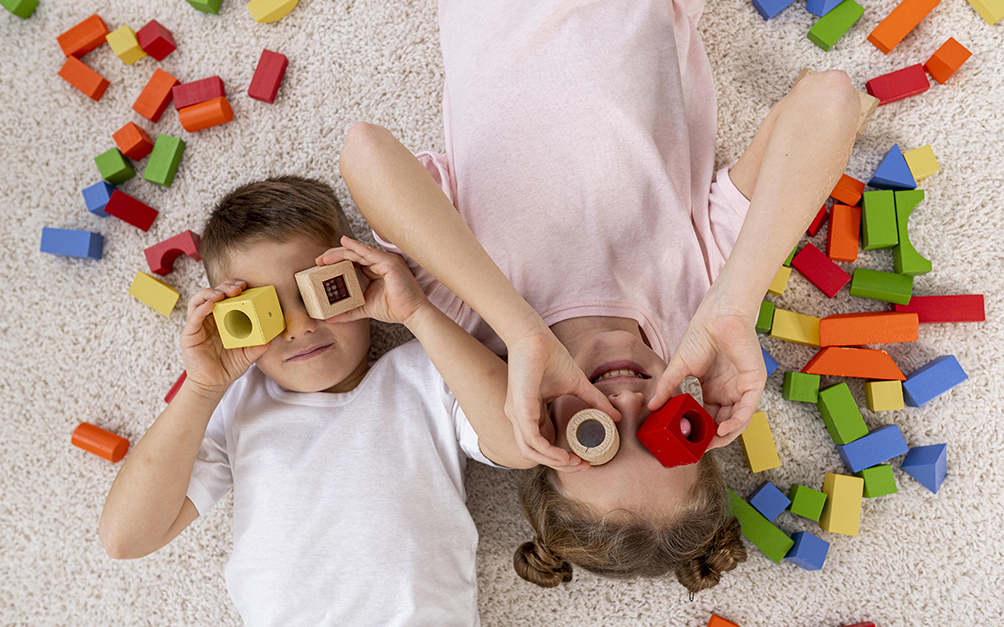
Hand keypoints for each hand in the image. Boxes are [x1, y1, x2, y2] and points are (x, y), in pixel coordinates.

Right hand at [182, 280, 272, 398]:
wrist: (213, 384)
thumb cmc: (229, 366)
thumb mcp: (248, 355)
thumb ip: (259, 346)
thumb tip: (272, 339)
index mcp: (223, 319)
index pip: (226, 296)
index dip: (234, 288)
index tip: (246, 286)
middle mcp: (210, 318)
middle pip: (213, 294)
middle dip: (225, 286)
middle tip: (238, 287)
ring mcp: (198, 325)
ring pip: (199, 300)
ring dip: (211, 293)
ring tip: (223, 294)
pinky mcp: (190, 334)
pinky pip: (193, 317)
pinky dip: (201, 308)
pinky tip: (211, 305)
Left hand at [315, 237, 429, 325]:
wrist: (412, 314)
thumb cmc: (394, 309)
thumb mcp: (364, 308)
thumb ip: (348, 311)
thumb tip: (329, 318)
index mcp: (377, 270)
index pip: (353, 261)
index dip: (337, 262)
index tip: (321, 266)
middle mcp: (381, 262)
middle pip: (353, 254)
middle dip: (334, 256)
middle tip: (318, 260)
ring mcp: (386, 261)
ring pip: (358, 252)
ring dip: (339, 253)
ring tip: (324, 258)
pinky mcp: (389, 262)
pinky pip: (368, 252)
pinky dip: (355, 247)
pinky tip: (344, 244)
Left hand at [505, 326, 622, 471]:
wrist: (534, 336)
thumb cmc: (550, 356)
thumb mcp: (577, 384)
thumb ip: (594, 401)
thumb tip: (617, 415)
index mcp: (529, 412)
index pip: (542, 443)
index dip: (562, 455)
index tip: (584, 458)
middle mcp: (519, 417)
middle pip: (535, 453)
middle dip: (560, 464)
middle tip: (583, 465)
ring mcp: (517, 415)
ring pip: (531, 452)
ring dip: (554, 462)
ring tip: (575, 463)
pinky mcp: (520, 410)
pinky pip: (532, 441)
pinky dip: (548, 452)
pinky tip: (564, 456)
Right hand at [648, 291, 764, 449]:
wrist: (717, 318)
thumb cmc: (700, 337)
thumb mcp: (678, 368)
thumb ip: (667, 388)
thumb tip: (651, 406)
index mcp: (714, 390)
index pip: (708, 418)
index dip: (699, 432)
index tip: (687, 443)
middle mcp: (730, 392)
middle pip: (723, 423)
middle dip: (712, 438)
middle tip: (698, 449)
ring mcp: (743, 389)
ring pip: (737, 421)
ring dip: (725, 436)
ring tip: (709, 444)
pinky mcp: (754, 384)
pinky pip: (747, 410)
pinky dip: (736, 423)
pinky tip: (722, 431)